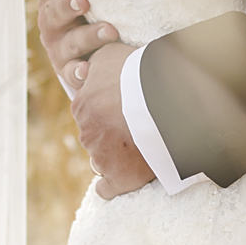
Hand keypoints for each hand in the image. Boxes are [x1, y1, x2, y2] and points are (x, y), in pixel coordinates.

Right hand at [37, 0, 121, 90]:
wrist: (79, 44)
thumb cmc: (75, 9)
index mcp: (52, 14)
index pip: (55, 9)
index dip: (68, 5)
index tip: (84, 0)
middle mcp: (55, 38)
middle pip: (68, 38)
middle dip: (88, 33)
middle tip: (110, 29)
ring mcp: (65, 60)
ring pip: (75, 60)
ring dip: (92, 53)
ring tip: (112, 45)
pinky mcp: (75, 77)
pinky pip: (77, 81)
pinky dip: (83, 79)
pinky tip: (92, 75)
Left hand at [70, 40, 155, 198]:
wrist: (163, 98)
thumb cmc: (138, 72)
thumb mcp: (108, 55)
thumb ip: (95, 65)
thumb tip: (89, 68)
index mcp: (82, 105)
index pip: (88, 112)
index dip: (106, 110)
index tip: (123, 109)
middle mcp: (87, 132)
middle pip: (95, 136)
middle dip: (111, 133)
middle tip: (135, 127)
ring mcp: (102, 156)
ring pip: (102, 159)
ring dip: (115, 155)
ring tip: (139, 148)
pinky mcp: (119, 178)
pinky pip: (107, 189)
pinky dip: (112, 186)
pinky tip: (122, 181)